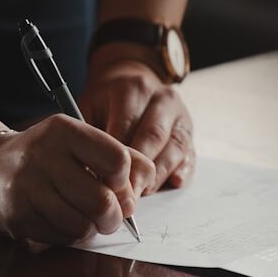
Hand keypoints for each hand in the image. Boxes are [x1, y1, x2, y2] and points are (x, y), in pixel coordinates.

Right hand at [0, 115, 155, 244]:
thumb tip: (140, 190)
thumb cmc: (46, 157)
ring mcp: (26, 187)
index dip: (125, 181)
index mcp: (64, 130)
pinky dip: (69, 236)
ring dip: (91, 229)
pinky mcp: (17, 216)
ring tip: (84, 218)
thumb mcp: (80, 143)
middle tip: (110, 216)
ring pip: (82, 226)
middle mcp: (43, 155)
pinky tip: (60, 221)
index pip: (117, 160)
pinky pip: (61, 238)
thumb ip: (121, 157)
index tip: (117, 185)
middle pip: (102, 201)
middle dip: (114, 217)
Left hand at [80, 55, 195, 191]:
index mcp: (133, 89)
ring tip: (142, 194)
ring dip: (159, 175)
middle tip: (125, 196)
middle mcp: (161, 98)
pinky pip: (190, 153)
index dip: (116, 158)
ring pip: (175, 147)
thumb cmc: (105, 102)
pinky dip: (183, 170)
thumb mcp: (89, 107)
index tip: (105, 182)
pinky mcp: (189, 130)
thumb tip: (87, 172)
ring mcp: (180, 114)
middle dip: (139, 170)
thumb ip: (88, 134)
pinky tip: (173, 183)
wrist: (131, 80)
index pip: (126, 126)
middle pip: (153, 137)